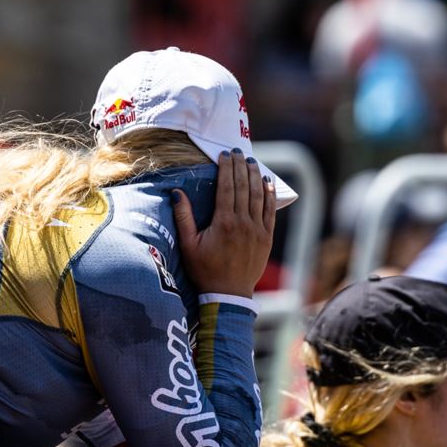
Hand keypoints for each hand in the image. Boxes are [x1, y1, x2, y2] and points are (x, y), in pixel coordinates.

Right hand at [173, 148, 275, 297]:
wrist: (228, 294)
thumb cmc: (205, 270)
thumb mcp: (188, 245)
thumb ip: (183, 217)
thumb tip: (176, 193)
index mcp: (223, 222)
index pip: (227, 186)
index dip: (226, 168)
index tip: (225, 154)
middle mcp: (243, 223)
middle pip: (243, 187)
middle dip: (240, 166)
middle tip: (237, 152)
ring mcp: (257, 230)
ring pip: (259, 196)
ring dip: (255, 176)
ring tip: (251, 162)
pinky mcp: (266, 238)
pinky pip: (270, 211)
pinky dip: (269, 195)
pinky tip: (267, 182)